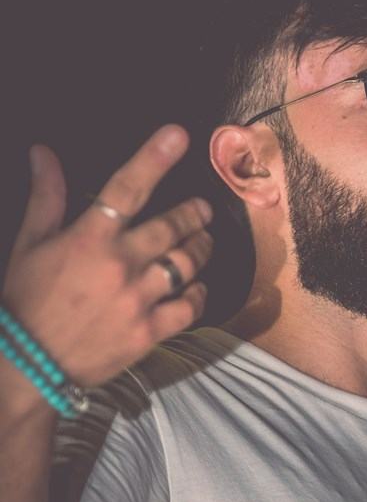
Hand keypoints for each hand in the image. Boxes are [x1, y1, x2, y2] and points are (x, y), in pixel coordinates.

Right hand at [1, 124, 213, 394]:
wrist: (29, 365)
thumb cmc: (26, 302)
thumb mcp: (29, 244)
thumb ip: (46, 197)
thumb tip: (44, 152)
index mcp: (90, 238)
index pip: (128, 187)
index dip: (154, 157)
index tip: (180, 135)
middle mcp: (121, 264)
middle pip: (171, 227)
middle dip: (194, 214)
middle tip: (203, 209)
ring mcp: (139, 300)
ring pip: (186, 264)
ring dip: (200, 248)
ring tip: (204, 242)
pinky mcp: (150, 333)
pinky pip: (189, 307)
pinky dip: (199, 294)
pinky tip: (198, 288)